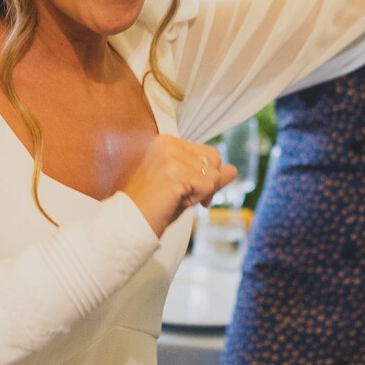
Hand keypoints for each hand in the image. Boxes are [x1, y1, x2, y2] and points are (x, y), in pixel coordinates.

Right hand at [116, 135, 235, 235]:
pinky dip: (197, 199)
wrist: (130, 223)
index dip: (207, 177)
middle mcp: (168, 143)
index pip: (209, 153)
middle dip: (208, 184)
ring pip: (213, 174)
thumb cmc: (155, 206)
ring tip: (175, 199)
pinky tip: (175, 202)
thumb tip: (234, 170)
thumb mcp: (186, 186)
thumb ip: (209, 175)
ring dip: (199, 193)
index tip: (190, 193)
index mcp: (167, 141)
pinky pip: (207, 186)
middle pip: (215, 160)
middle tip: (185, 198)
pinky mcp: (174, 172)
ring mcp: (170, 156)